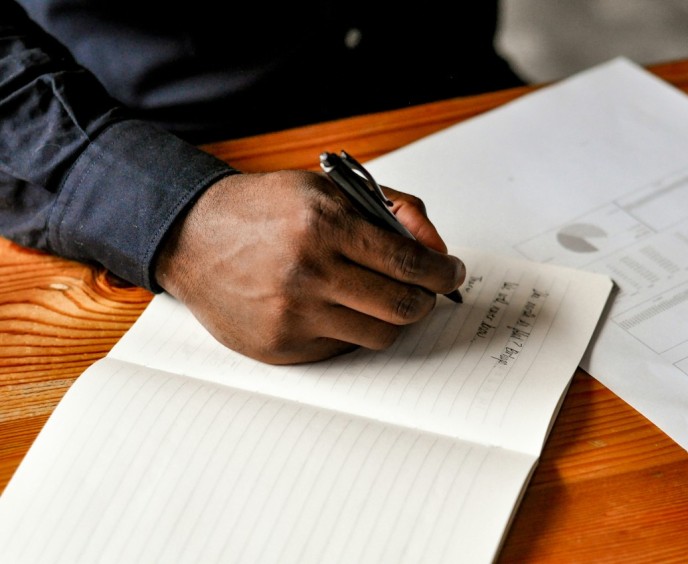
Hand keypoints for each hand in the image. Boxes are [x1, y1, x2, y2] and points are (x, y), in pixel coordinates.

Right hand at [154, 170, 464, 363]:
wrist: (191, 237)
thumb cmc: (266, 209)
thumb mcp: (329, 189)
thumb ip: (393, 208)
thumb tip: (437, 248)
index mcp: (325, 224)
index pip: (411, 264)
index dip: (444, 273)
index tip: (451, 273)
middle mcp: (309, 272)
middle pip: (404, 307)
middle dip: (425, 299)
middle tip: (423, 290)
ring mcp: (293, 315)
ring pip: (380, 336)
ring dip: (390, 318)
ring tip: (375, 297)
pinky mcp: (281, 347)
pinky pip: (342, 349)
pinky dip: (349, 330)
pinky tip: (329, 307)